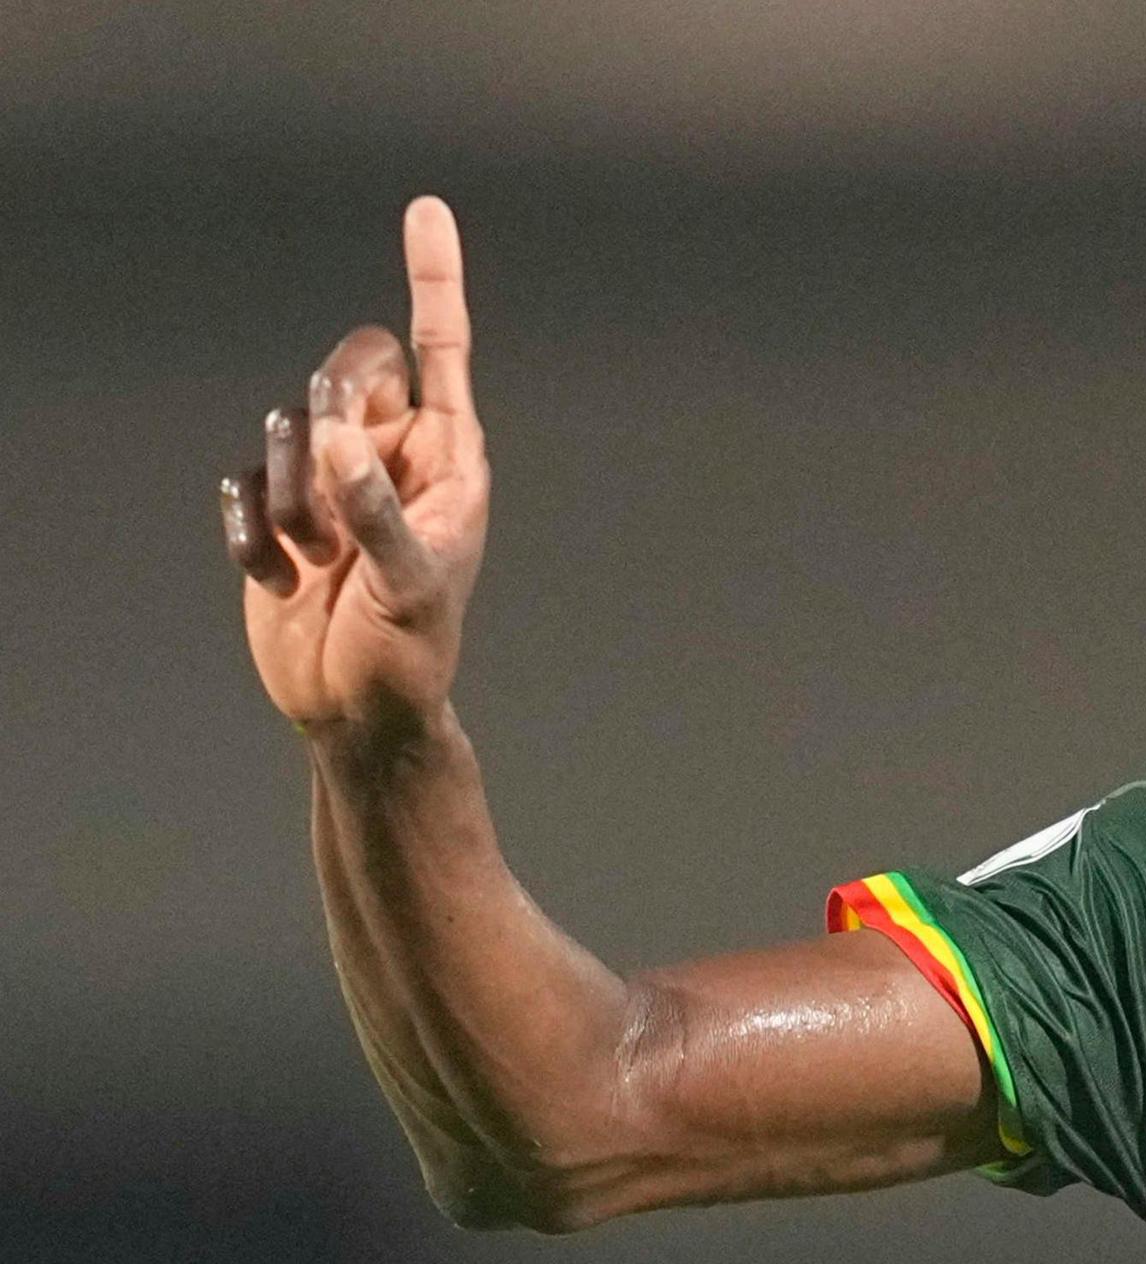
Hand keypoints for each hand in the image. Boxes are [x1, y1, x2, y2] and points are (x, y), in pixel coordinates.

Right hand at [217, 196, 490, 748]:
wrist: (356, 711)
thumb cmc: (410, 652)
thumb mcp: (411, 585)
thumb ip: (378, 510)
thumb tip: (339, 437)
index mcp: (446, 460)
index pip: (441, 351)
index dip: (434, 281)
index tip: (427, 210)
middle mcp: (390, 455)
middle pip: (343, 373)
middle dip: (329, 427)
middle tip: (340, 504)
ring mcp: (330, 480)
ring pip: (283, 433)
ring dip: (294, 508)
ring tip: (324, 568)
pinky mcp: (276, 509)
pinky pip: (239, 485)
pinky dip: (252, 538)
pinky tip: (283, 582)